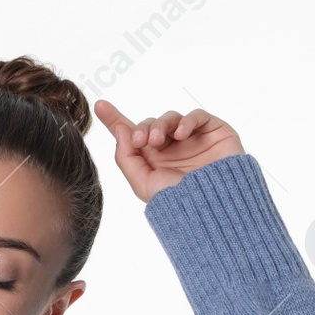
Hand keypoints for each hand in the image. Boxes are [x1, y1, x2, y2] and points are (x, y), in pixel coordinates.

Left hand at [93, 101, 243, 203]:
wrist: (214, 207)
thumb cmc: (181, 201)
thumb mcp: (143, 183)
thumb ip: (126, 157)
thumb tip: (120, 130)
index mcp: (153, 160)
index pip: (131, 135)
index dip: (115, 120)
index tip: (100, 106)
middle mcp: (171, 148)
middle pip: (149, 124)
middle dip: (142, 129)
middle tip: (142, 142)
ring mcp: (192, 139)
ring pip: (170, 118)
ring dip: (161, 125)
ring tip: (158, 140)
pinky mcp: (213, 132)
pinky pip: (198, 116)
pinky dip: (187, 121)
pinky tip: (181, 134)